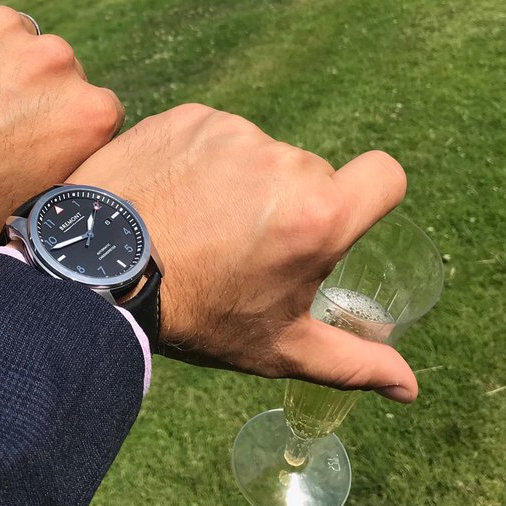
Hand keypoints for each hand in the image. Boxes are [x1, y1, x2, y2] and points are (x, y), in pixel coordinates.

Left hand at [0, 0, 123, 290]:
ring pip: (1, 38)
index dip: (58, 133)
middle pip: (51, 69)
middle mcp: (53, 58)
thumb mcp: (21, 220)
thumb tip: (49, 179)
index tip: (27, 150)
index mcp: (87, 113)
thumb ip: (51, 177)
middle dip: (24, 94)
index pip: (92, 112)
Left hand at [65, 104, 417, 402]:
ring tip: (198, 224)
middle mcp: (284, 161)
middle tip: (242, 247)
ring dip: (243, 181)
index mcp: (319, 214)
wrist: (96, 273)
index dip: (369, 197)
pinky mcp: (189, 117)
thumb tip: (409, 388)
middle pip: (311, 174)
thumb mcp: (278, 348)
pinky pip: (215, 134)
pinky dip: (202, 159)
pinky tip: (172, 195)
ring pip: (260, 154)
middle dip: (289, 205)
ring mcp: (233, 132)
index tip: (336, 220)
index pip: (385, 176)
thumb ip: (353, 362)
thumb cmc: (197, 314)